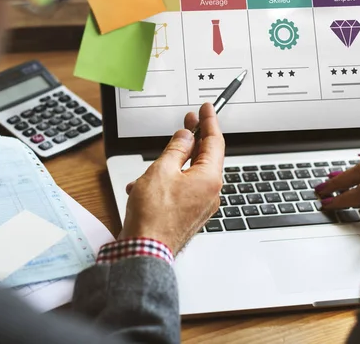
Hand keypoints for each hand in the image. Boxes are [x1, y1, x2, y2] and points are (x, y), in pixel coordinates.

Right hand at [118, 103, 224, 254]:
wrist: (145, 251)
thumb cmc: (153, 216)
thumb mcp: (162, 170)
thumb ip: (176, 149)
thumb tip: (186, 137)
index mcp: (209, 179)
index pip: (215, 142)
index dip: (209, 122)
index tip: (206, 109)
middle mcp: (210, 192)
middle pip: (205, 157)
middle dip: (193, 139)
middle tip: (188, 122)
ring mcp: (201, 205)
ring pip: (190, 174)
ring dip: (172, 165)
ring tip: (153, 164)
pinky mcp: (190, 214)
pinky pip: (182, 189)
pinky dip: (167, 182)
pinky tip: (146, 185)